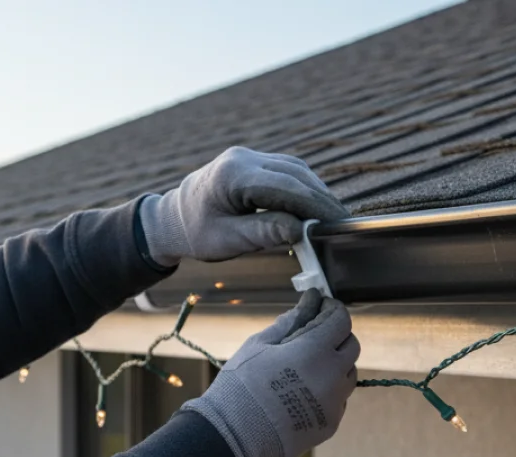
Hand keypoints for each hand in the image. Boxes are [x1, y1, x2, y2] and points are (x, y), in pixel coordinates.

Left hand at [139, 147, 348, 266]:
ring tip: (333, 217)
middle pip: (295, 174)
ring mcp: (249, 157)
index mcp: (232, 175)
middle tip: (343, 223)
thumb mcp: (226, 240)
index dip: (315, 205)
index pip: (285, 187)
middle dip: (322, 199)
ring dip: (316, 192)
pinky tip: (316, 207)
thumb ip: (264, 232)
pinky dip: (305, 188)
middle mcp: (243, 158)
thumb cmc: (195, 232)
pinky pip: (288, 171)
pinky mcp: (255, 163)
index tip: (336, 223)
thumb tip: (302, 230)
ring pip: (296, 170)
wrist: (172, 218)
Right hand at [183, 290, 358, 456]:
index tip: (322, 306)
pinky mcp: (331, 423)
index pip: (341, 320)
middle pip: (352, 346)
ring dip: (336, 364)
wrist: (234, 435)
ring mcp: (335, 402)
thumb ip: (290, 322)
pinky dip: (329, 390)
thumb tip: (308, 303)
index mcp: (315, 351)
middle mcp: (333, 376)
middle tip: (315, 334)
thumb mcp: (260, 344)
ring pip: (349, 374)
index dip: (333, 309)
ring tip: (308, 366)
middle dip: (337, 336)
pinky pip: (339, 399)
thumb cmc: (242, 384)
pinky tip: (304, 392)